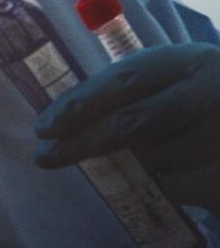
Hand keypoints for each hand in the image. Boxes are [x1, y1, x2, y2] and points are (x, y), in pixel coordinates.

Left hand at [33, 43, 219, 174]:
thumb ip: (129, 92)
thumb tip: (61, 120)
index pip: (123, 81)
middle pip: (132, 123)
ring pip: (155, 160)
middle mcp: (212, 89)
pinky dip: (166, 185)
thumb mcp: (174, 81)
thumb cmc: (203, 102)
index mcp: (189, 60)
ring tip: (145, 156)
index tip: (43, 127)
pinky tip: (176, 173)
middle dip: (83, 142)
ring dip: (136, 164)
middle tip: (47, 157)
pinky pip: (180, 187)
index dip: (80, 104)